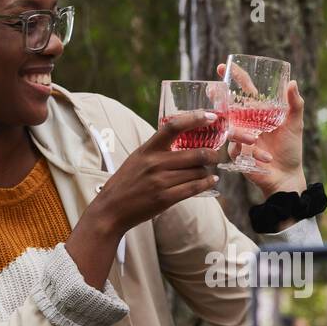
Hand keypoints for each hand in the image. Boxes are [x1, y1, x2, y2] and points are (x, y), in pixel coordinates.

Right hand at [94, 110, 220, 234]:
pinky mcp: (165, 198)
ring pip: (197, 172)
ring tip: (207, 172)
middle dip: (211, 154)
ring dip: (206, 172)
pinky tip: (211, 181)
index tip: (210, 117)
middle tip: (215, 155)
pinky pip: (194, 188)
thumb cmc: (126, 182)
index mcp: (148, 149)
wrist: (111, 209)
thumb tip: (183, 139)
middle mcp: (155, 163)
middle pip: (195, 153)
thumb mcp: (138, 158)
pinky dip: (206, 183)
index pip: (173, 127)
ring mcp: (160, 181)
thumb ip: (157, 149)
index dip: (194, 119)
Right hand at [217, 63, 306, 196]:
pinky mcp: (238, 154)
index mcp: (259, 112)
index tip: (223, 66)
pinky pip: (237, 149)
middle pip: (228, 106)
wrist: (287, 176)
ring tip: (256, 140)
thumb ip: (295, 104)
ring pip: (230, 129)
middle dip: (218, 98)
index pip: (244, 90)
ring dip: (241, 133)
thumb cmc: (291, 149)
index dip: (234, 77)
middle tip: (212, 90)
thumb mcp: (295, 124)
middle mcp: (246, 122)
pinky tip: (264, 157)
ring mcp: (241, 138)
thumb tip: (292, 82)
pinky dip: (252, 152)